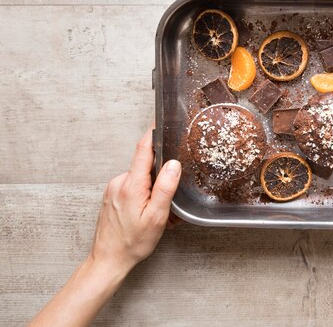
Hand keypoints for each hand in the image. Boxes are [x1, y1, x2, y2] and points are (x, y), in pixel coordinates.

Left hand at [90, 128, 181, 274]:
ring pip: (140, 179)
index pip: (143, 150)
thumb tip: (174, 164)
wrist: (109, 260)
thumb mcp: (156, 216)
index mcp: (131, 185)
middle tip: (170, 202)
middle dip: (161, 178)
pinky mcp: (112, 196)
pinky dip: (144, 197)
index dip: (152, 134)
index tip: (160, 122)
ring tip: (159, 214)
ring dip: (153, 191)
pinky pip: (133, 188)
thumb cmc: (132, 242)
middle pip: (145, 166)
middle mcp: (119, 182)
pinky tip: (147, 214)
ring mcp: (113, 189)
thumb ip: (165, 187)